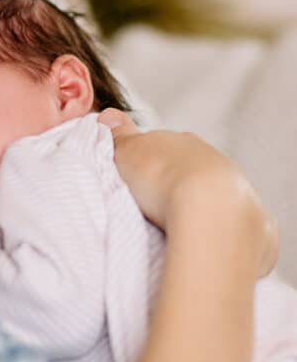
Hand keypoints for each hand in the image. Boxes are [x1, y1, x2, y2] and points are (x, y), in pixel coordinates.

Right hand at [98, 108, 278, 277]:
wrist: (211, 209)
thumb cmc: (164, 178)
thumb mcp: (129, 152)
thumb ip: (119, 135)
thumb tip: (108, 115)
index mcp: (185, 143)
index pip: (168, 148)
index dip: (154, 163)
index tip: (141, 181)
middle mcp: (215, 160)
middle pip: (193, 172)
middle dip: (178, 186)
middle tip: (157, 209)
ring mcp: (238, 189)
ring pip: (216, 197)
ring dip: (201, 209)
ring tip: (178, 231)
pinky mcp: (254, 222)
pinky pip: (236, 226)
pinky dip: (222, 233)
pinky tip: (206, 246)